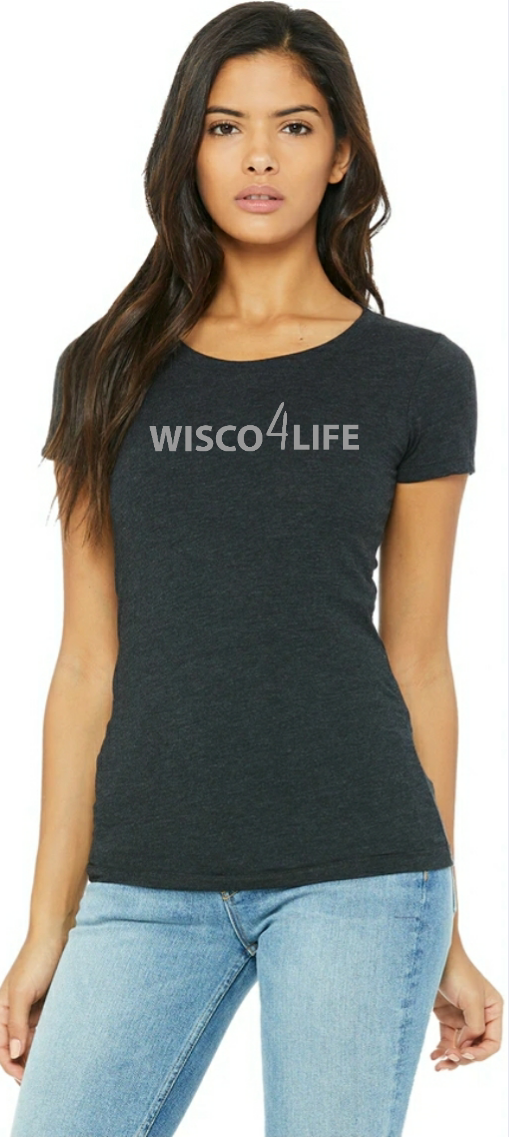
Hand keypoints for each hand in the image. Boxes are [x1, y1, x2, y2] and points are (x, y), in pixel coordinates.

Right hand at [0, 930, 66, 1084]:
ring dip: (39, 1054)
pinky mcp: (49, 1005)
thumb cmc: (36, 958)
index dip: (12, 1065)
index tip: (26, 1079)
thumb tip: (15, 1053)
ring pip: (34, 1041)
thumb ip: (17, 1023)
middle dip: (26, 1065)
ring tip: (53, 1068)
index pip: (3, 1047)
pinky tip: (60, 1049)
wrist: (59, 934)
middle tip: (41, 1080)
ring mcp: (32, 1010)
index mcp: (1, 1010)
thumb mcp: (22, 992)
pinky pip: (48, 1030)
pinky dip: (51, 1041)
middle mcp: (15, 1012)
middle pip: (18, 1048)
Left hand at [430, 939, 503, 1070]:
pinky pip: (447, 1040)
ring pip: (461, 1048)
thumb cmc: (456, 972)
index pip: (492, 1043)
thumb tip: (467, 1045)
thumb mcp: (471, 999)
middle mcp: (480, 1016)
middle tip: (449, 1060)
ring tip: (439, 1065)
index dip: (480, 1053)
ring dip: (451, 1059)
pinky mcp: (446, 1017)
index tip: (464, 1054)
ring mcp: (463, 1018)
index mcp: (493, 1010)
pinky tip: (434, 1056)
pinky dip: (442, 1050)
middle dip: (464, 1057)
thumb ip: (475, 1025)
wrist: (432, 956)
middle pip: (476, 1048)